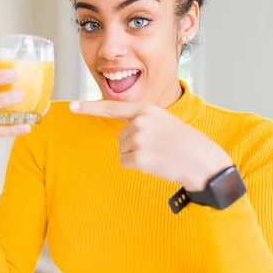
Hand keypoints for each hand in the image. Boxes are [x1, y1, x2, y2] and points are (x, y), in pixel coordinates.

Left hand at [70, 100, 232, 190]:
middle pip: (120, 137)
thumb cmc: (184, 142)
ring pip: (122, 151)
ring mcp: (139, 140)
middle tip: (158, 146)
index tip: (71, 106)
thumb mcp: (163, 121)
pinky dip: (137, 166)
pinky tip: (156, 163)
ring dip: (137, 156)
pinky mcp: (140, 158)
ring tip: (159, 154)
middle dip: (135, 145)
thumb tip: (123, 135)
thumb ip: (142, 122)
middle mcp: (140, 122)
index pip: (112, 107)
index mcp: (146, 110)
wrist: (202, 160)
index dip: (89, 108)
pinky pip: (126, 163)